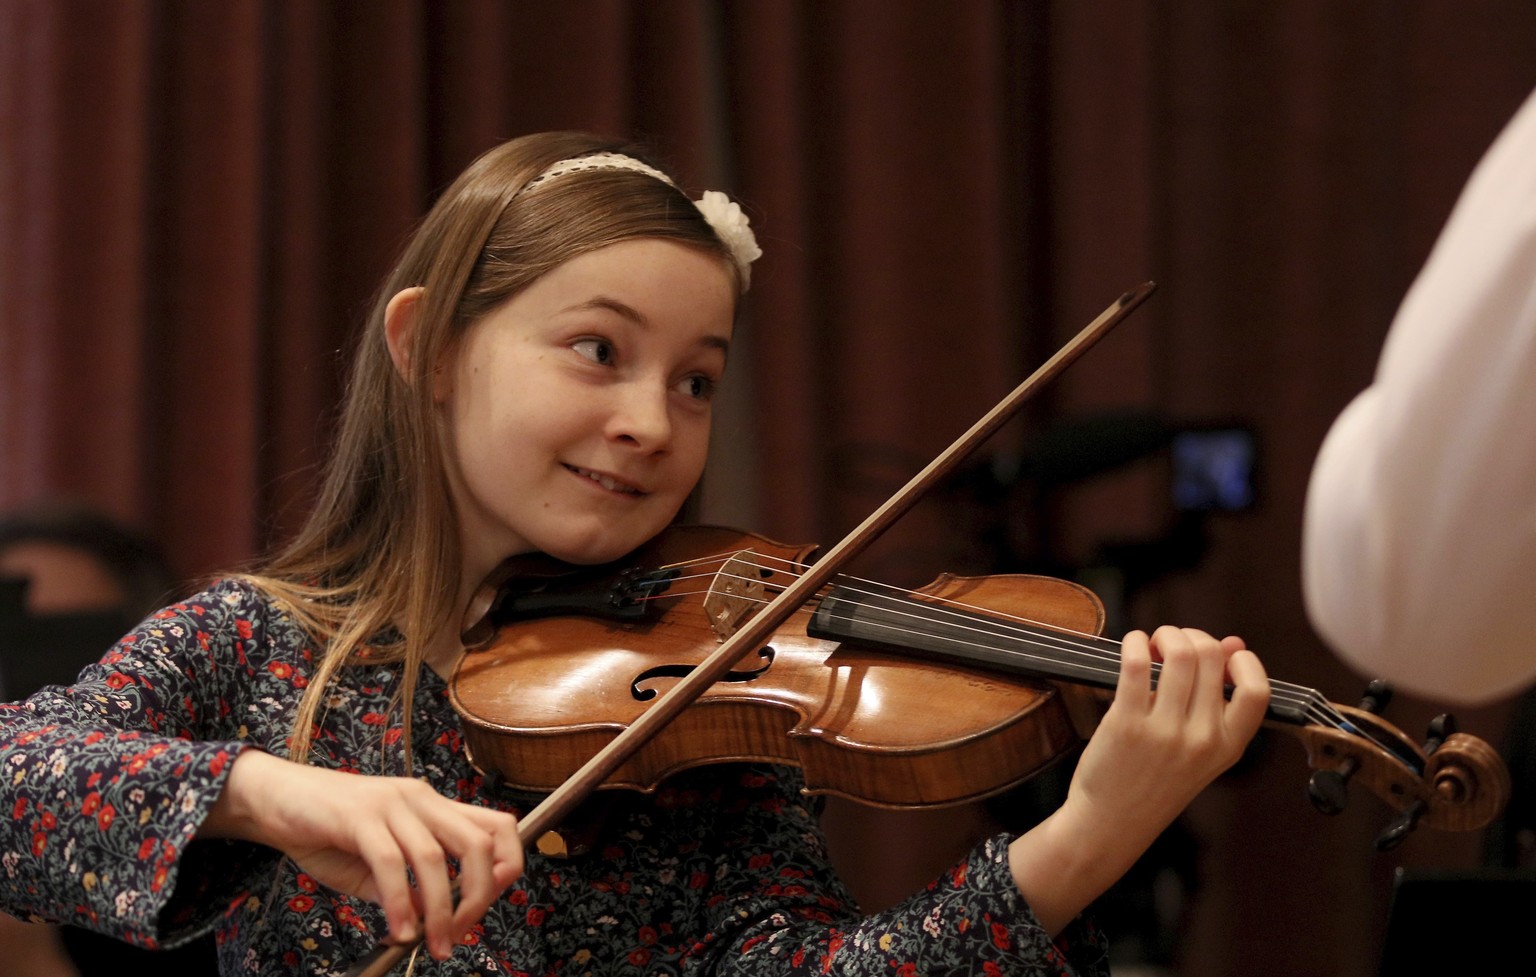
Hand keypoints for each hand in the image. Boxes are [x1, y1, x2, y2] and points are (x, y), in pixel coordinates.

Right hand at [200, 750, 523, 959]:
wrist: (275, 799)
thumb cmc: (327, 831)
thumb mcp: (377, 863)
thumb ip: (408, 886)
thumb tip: (432, 919)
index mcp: (434, 806)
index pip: (498, 826)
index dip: (507, 866)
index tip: (487, 906)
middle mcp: (421, 798)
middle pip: (478, 844)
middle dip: (479, 897)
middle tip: (458, 935)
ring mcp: (391, 803)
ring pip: (434, 858)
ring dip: (439, 910)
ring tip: (432, 945)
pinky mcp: (359, 815)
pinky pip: (390, 864)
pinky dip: (400, 903)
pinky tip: (399, 930)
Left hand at [1009, 626, 1267, 933]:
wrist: (1112, 824)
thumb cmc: (1155, 783)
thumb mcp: (1201, 751)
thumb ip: (1219, 700)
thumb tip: (1233, 643)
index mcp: (1228, 747)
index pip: (1257, 691)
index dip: (1242, 661)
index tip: (1221, 654)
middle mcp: (1202, 738)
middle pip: (1212, 657)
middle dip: (1192, 636)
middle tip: (1173, 643)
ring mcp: (1165, 731)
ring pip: (1179, 653)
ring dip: (1165, 634)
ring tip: (1153, 643)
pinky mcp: (1126, 723)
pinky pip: (1136, 662)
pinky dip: (1135, 641)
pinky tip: (1132, 645)